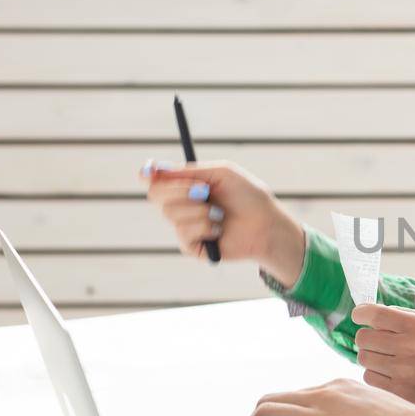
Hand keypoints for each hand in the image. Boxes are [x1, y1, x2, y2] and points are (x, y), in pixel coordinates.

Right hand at [139, 159, 304, 281]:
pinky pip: (183, 233)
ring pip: (170, 213)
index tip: (149, 170)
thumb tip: (155, 169)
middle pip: (155, 195)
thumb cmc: (249, 197)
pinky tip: (219, 230)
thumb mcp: (222, 173)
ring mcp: (184, 226)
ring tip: (220, 213)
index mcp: (186, 186)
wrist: (267, 225)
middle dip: (179, 190)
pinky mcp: (191, 247)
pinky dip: (204, 227)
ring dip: (199, 210)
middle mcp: (181, 206)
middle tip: (202, 190)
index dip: (147, 175)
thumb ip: (190, 171)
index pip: (155, 180)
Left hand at [350, 303, 414, 412]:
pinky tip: (389, 373)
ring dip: (370, 357)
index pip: (377, 315)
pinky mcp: (400, 391)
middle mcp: (412, 347)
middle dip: (366, 338)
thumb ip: (399, 314)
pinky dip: (374, 374)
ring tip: (385, 358)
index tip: (359, 316)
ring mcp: (405, 371)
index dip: (361, 313)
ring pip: (363, 358)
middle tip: (377, 342)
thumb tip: (367, 312)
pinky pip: (368, 377)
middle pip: (363, 337)